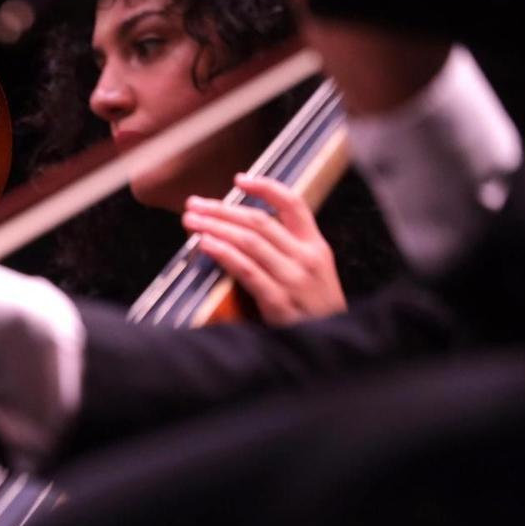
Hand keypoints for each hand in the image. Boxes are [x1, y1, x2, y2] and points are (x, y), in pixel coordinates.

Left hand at [183, 173, 345, 325]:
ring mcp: (293, 279)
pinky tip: (204, 244)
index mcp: (316, 246)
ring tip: (190, 222)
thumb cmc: (315, 313)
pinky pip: (247, 271)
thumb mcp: (313, 275)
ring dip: (215, 228)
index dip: (266, 187)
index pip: (293, 204)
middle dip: (223, 209)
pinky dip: (223, 254)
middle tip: (194, 203)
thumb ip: (288, 252)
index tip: (239, 179)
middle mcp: (306, 257)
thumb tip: (248, 231)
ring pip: (250, 242)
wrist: (333, 346)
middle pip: (260, 221)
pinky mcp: (279, 302)